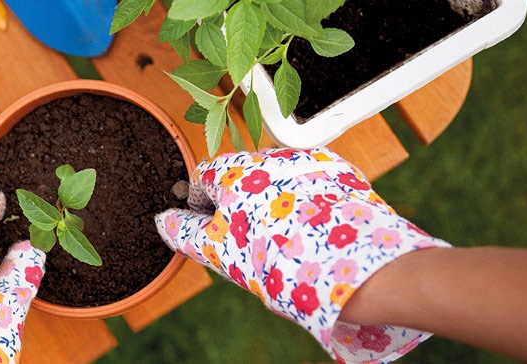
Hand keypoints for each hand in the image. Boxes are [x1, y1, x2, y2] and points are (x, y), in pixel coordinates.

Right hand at [155, 148, 449, 362]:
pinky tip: (312, 238)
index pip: (201, 177)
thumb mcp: (221, 253)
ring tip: (286, 247)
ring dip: (272, 209)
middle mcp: (271, 155)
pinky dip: (305, 208)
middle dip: (239, 209)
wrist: (362, 268)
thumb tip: (164, 220)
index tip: (211, 233)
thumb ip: (186, 234)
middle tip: (250, 248)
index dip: (201, 207)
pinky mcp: (341, 175)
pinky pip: (309, 189)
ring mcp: (309, 162)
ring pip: (275, 185)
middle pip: (240, 179)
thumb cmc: (282, 259)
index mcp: (235, 169)